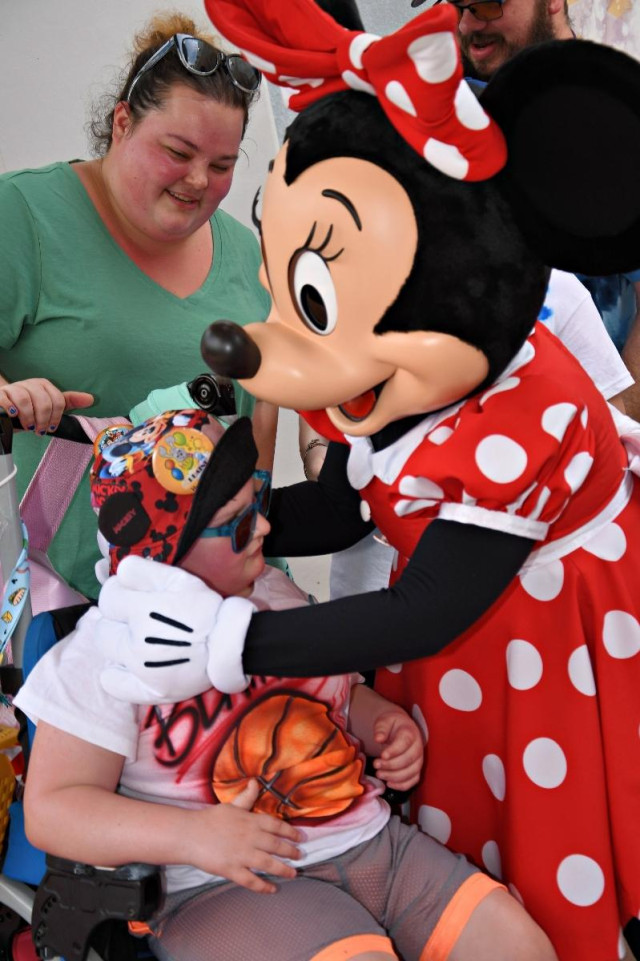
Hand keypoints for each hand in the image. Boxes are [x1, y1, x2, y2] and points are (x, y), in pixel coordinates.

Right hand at [0, 378, 93, 432]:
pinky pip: (5, 398)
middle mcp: (30, 384)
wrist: (4, 407)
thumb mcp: (49, 405)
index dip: (56, 418)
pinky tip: (13, 415)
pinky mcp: (1, 393)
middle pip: (43, 402)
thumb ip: (68, 402)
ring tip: (29, 427)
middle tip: (40, 430)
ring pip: (25, 400)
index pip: (58, 401)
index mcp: (44, 386)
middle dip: (44, 420)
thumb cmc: (29, 408)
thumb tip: (91, 399)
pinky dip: (10, 408)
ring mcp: (14, 387)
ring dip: (29, 418)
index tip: (51, 428)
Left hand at [95, 556, 223, 703]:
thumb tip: (119, 570)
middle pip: (102, 628)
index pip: (108, 598)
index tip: (132, 596)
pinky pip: (112, 684)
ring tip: (135, 640)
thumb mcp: (180, 580)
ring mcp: (140, 669)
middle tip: (135, 620)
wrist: (230, 645)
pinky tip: (128, 666)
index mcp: (142, 610)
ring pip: (106, 652)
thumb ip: (145, 571)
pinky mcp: (147, 691)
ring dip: (115, 643)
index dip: (118, 594)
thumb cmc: (206, 609)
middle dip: (115, 620)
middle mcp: (136, 641)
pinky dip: (114, 675)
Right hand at [190, 780, 301, 892]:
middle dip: (291, 851)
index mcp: (251, 821)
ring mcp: (242, 855)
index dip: (292, 832)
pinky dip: (264, 886)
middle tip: (301, 855)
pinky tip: (273, 889)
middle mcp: (250, 837)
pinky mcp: (232, 870)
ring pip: (269, 864)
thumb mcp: (232, 805)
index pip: (277, 826)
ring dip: (283, 870)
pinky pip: (252, 881)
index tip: (302, 837)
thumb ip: (247, 797)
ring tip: (293, 873)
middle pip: (277, 845)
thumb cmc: (211, 819)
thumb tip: (256, 782)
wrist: (189, 834)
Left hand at [371, 709, 423, 791]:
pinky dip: (402, 785)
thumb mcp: (384, 721)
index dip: (394, 751)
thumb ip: (381, 728)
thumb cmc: (392, 725)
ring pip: (411, 772)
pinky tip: (389, 783)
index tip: (382, 755)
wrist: (400, 728)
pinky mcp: (416, 769)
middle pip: (408, 760)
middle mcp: (417, 747)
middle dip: (391, 765)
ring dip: (394, 776)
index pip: (405, 743)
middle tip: (375, 764)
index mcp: (410, 733)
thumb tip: (378, 738)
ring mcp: (419, 759)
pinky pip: (413, 781)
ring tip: (379, 774)